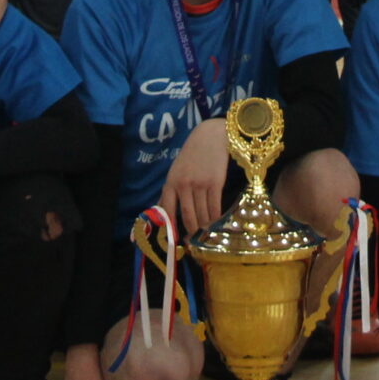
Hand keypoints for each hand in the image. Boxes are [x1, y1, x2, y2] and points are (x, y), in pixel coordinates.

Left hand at [160, 115, 230, 235]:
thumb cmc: (192, 155)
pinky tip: (217, 224)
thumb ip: (170, 191)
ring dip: (204, 228)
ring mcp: (200, 184)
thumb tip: (161, 211)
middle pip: (187, 216)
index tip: (174, 240)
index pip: (167, 210)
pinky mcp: (215, 183)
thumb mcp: (176, 170)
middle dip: (191, 232)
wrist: (211, 137)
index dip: (170, 228)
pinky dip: (215, 219)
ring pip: (202, 214)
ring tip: (206, 236)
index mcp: (171, 182)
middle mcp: (184, 185)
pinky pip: (214, 207)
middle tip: (194, 242)